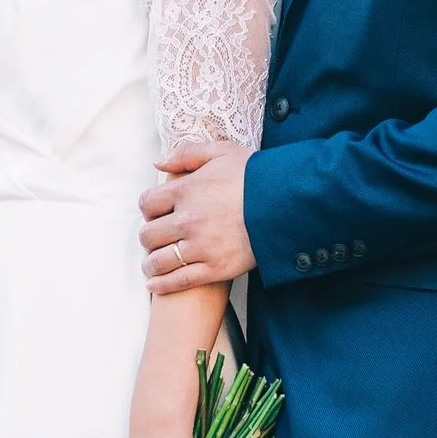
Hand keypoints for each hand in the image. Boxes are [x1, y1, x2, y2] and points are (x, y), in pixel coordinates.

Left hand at [140, 142, 253, 293]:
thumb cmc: (256, 176)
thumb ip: (187, 153)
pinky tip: (155, 284)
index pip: (147, 204)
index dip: (148, 209)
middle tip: (155, 239)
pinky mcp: (215, 268)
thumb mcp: (222, 152)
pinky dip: (161, 285)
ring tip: (152, 265)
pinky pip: (179, 281)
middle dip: (149, 237)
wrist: (288, 203)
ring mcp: (201, 246)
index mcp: (186, 190)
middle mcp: (188, 219)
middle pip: (149, 235)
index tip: (155, 214)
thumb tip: (158, 161)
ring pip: (159, 261)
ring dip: (151, 264)